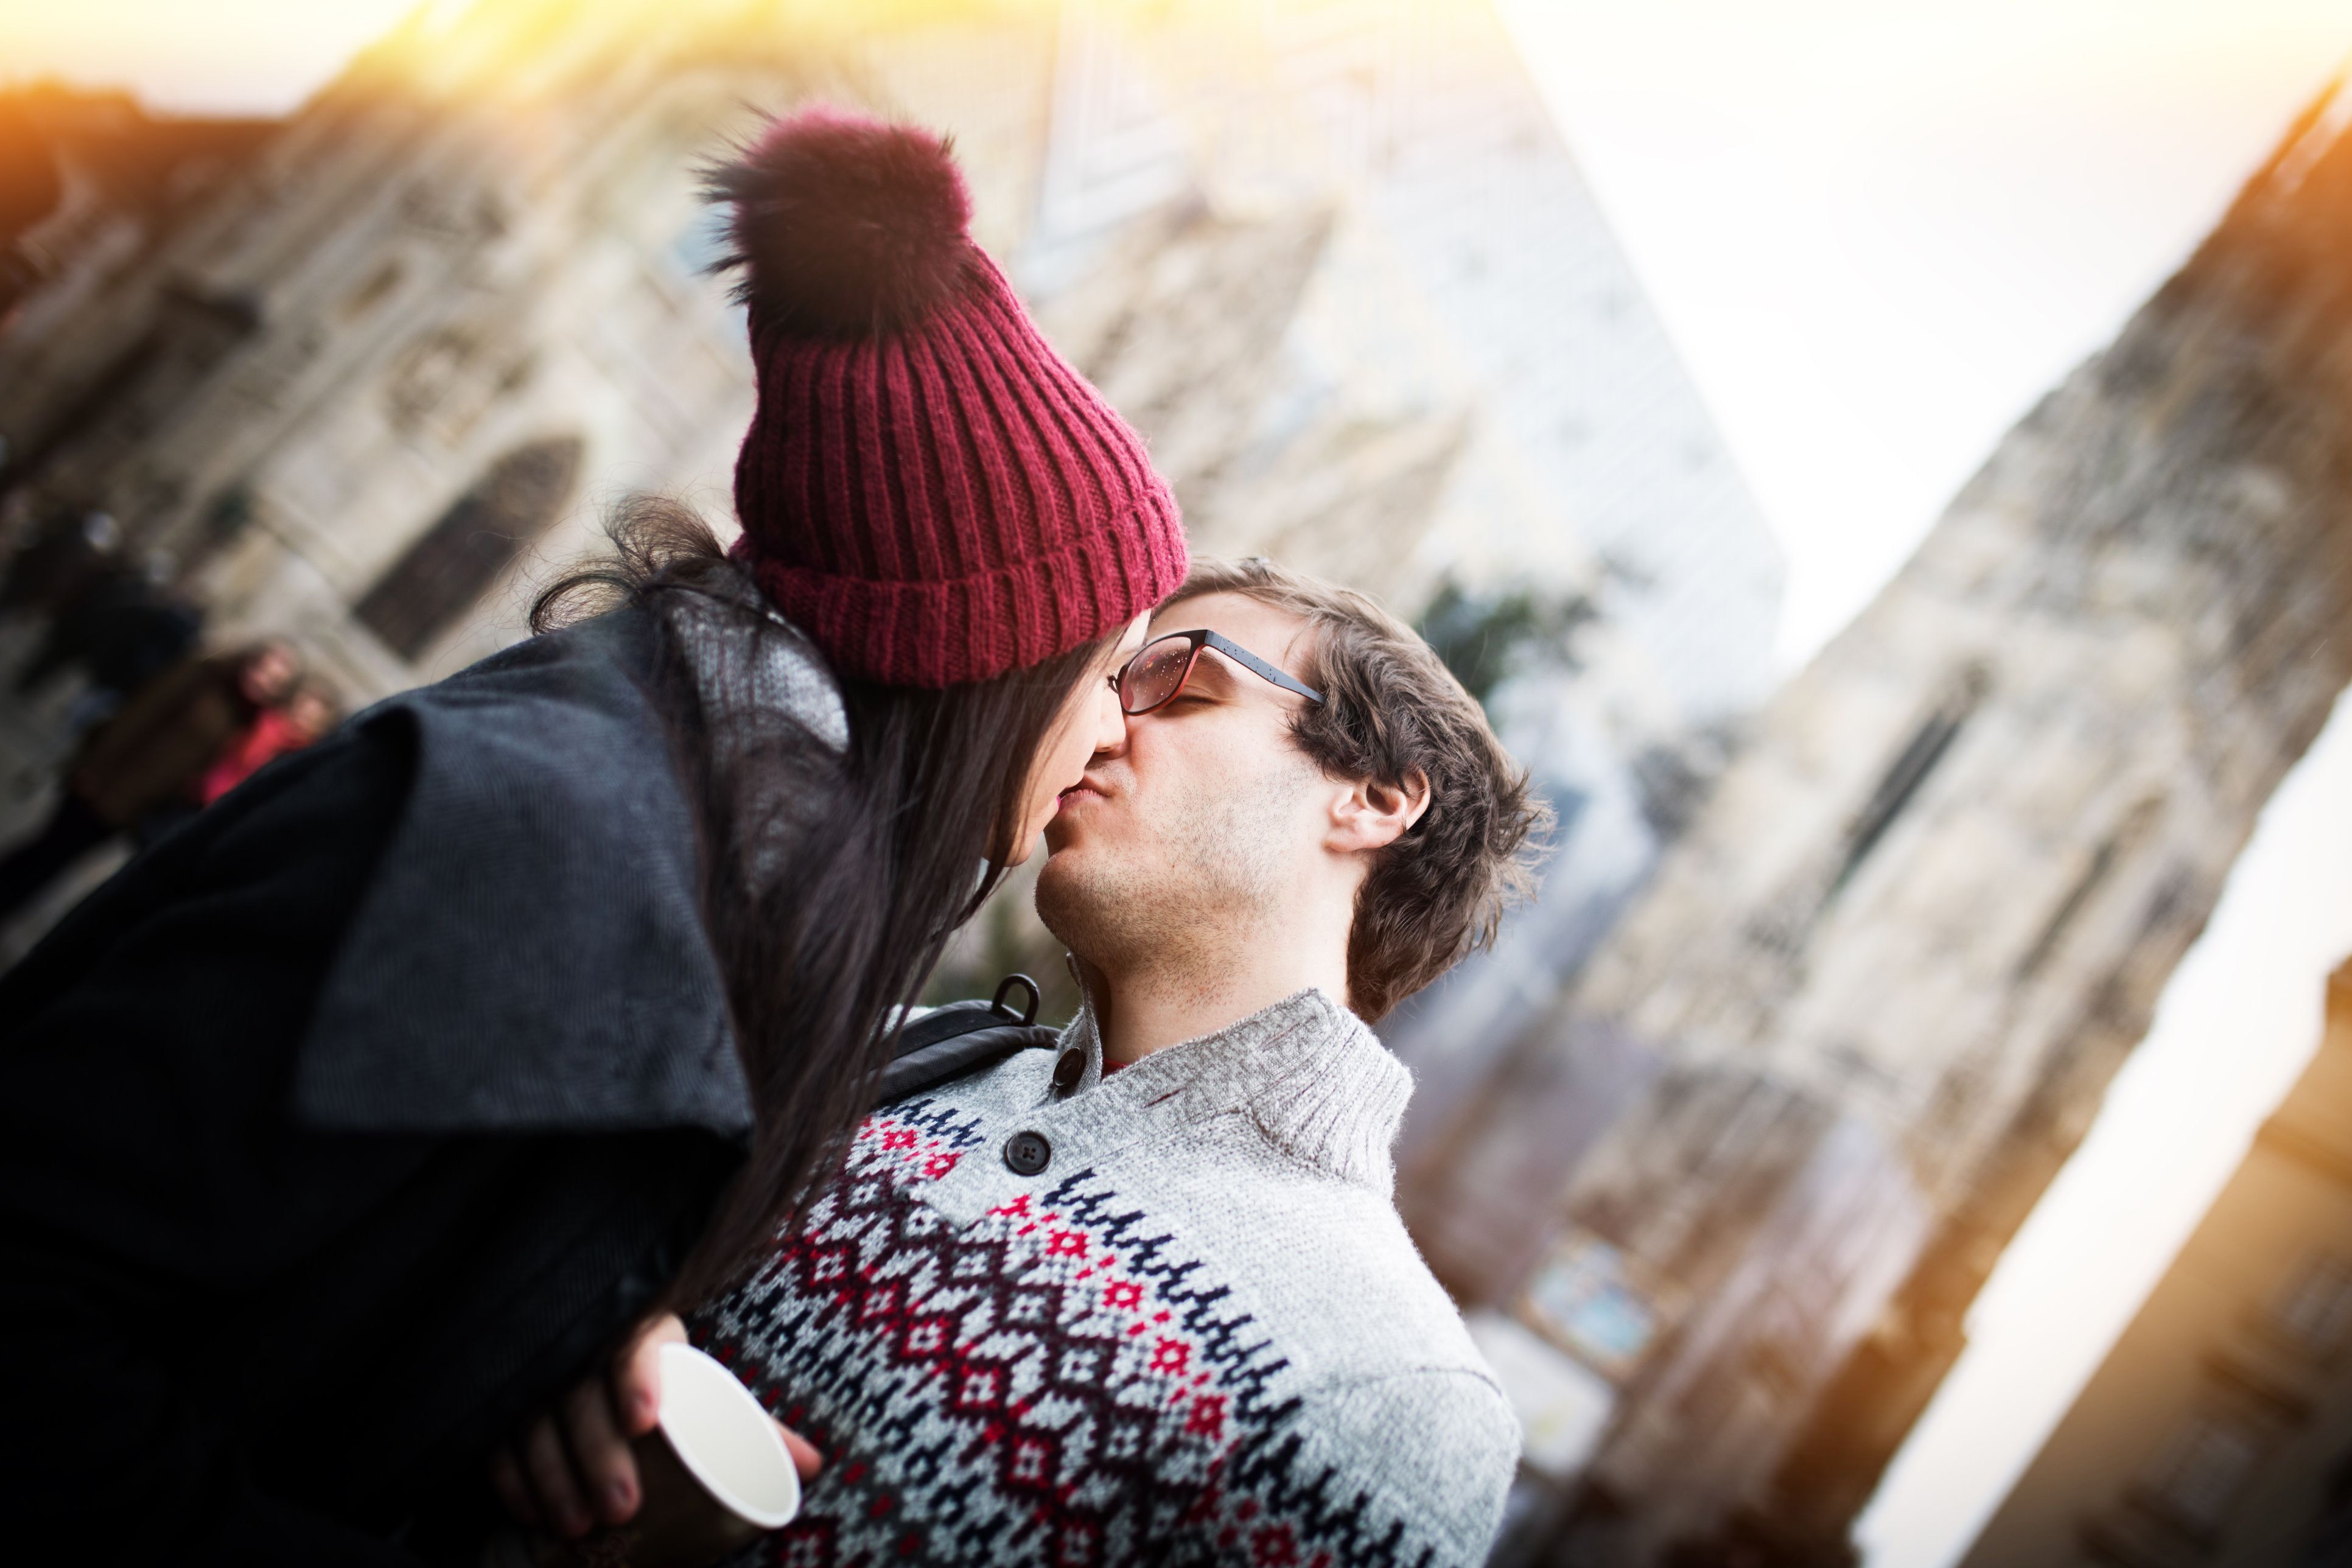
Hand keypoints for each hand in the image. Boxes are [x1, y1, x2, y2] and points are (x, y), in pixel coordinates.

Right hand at [489, 1314, 821, 1538]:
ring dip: (553, 1474)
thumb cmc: (668, 1383)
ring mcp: (541, 1373)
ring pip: (535, 1418)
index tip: (647, 1418)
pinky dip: (510, 1475)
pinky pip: (497, 1434)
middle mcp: (587, 1345)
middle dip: (598, 1453)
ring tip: (577, 1525)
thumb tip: (812, 1465)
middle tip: (622, 1508)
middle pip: (584, 1392)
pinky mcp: (506, 1401)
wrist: (599, 1359)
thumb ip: (754, 1427)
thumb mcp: (708, 1396)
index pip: (637, 1341)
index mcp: (646, 1331)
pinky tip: (528, 1511)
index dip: (638, 1374)